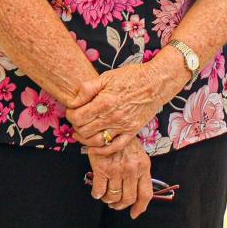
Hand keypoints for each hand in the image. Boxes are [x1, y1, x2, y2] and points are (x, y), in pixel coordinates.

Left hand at [67, 61, 184, 148]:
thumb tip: (73, 101)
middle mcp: (112, 117)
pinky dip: (102, 150)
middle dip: (76, 126)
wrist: (156, 83)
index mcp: (104, 102)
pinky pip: (114, 147)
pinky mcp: (131, 132)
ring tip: (82, 133)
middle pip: (84, 130)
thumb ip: (87, 89)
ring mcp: (122, 126)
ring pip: (96, 141)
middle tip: (77, 120)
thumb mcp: (106, 77)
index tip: (72, 111)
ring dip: (85, 139)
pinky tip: (94, 148)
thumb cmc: (131, 77)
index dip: (70, 115)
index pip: (78, 117)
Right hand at [87, 142, 153, 217]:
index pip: (145, 194)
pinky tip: (97, 192)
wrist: (108, 128)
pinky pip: (100, 190)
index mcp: (143, 167)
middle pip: (128, 198)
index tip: (134, 214)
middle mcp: (132, 170)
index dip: (140, 207)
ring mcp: (117, 170)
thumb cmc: (123, 142)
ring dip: (108, 200)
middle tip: (115, 204)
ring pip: (113, 196)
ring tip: (106, 197)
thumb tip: (136, 193)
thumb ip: (139, 172)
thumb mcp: (138, 156)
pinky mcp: (102, 169)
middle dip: (120, 205)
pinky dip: (98, 194)